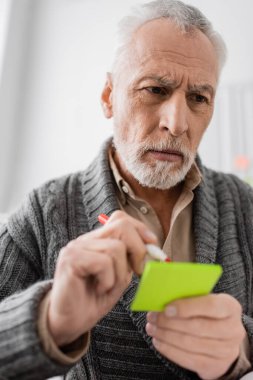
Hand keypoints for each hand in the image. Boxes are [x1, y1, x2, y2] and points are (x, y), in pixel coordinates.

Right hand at [48, 211, 156, 345]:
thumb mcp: (120, 276)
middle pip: (121, 226)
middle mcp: (86, 239)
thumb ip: (132, 259)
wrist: (69, 322)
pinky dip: (108, 280)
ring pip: (116, 248)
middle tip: (137, 271)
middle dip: (138, 249)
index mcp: (97, 240)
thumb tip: (152, 246)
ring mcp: (76, 247)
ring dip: (120, 273)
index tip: (152, 245)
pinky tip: (98, 289)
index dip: (140, 228)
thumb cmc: (94, 300)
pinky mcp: (71, 259)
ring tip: (107, 286)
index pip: (120, 218)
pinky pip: (103, 262)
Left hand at [146, 294, 245, 378]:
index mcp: (230, 308)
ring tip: (152, 328)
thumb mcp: (206, 300)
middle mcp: (232, 330)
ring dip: (166, 336)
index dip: (187, 307)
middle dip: (169, 322)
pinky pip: (188, 359)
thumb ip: (190, 297)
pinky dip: (169, 350)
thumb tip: (163, 297)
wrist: (225, 338)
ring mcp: (226, 350)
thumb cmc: (209, 313)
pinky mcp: (215, 366)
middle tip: (152, 316)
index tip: (167, 308)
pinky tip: (158, 341)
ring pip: (190, 344)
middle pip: (197, 327)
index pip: (210, 305)